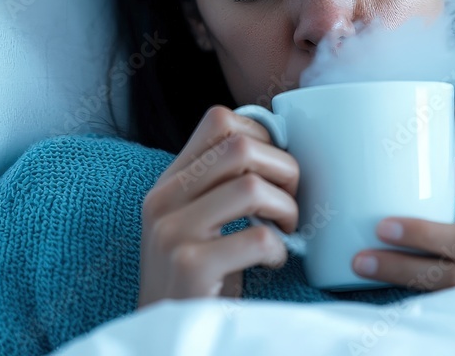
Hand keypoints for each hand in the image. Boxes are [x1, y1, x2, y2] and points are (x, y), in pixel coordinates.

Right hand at [138, 106, 299, 307]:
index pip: (218, 121)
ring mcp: (172, 233)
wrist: (166, 339)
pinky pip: (257, 236)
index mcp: (169, 183)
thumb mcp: (194, 224)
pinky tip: (272, 261)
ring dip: (286, 209)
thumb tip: (278, 146)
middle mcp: (163, 201)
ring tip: (285, 230)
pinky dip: (278, 248)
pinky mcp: (190, 267)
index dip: (263, 135)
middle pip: (241, 146)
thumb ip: (219, 187)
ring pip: (251, 187)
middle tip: (290, 203)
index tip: (276, 168)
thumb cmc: (197, 281)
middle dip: (284, 169)